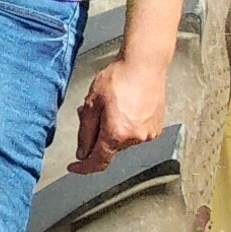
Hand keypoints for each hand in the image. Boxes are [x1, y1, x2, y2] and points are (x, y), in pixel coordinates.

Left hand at [70, 42, 171, 172]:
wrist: (145, 64)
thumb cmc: (118, 78)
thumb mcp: (91, 103)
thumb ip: (85, 132)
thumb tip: (82, 154)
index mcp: (117, 134)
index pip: (98, 162)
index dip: (83, 167)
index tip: (74, 167)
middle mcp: (135, 139)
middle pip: (109, 147)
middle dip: (97, 134)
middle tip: (92, 112)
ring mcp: (149, 134)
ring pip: (122, 140)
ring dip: (112, 128)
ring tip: (111, 104)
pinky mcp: (156, 127)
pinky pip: (135, 133)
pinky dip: (126, 125)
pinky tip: (125, 105)